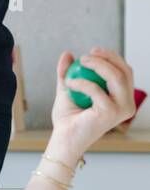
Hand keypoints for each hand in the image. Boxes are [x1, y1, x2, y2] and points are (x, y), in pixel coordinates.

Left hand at [49, 47, 135, 165]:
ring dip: (97, 65)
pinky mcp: (110, 113)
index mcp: (123, 98)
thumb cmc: (69, 118)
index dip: (112, 57)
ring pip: (116, 77)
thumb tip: (67, 53)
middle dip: (107, 57)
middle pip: (124, 71)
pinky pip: (97, 90)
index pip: (125, 72)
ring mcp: (121, 110)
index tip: (93, 50)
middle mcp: (127, 104)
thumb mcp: (68, 88)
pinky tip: (70, 83)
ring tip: (80, 63)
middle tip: (87, 55)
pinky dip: (82, 82)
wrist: (63, 138)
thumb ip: (68, 72)